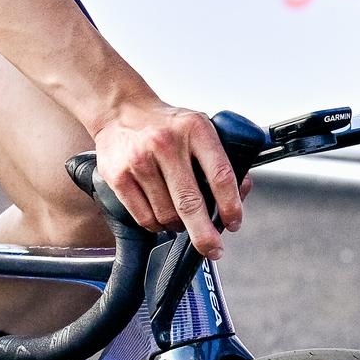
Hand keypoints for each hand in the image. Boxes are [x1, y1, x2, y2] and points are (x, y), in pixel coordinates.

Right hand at [92, 97, 245, 258]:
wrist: (121, 110)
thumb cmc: (166, 124)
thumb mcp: (199, 127)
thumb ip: (220, 158)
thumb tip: (240, 192)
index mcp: (195, 129)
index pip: (220, 174)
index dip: (230, 205)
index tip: (233, 222)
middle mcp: (166, 143)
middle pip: (190, 202)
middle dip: (205, 234)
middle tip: (214, 249)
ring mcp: (140, 160)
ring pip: (166, 214)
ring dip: (177, 226)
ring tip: (179, 218)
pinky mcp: (119, 176)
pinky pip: (144, 217)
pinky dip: (156, 225)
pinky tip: (160, 215)